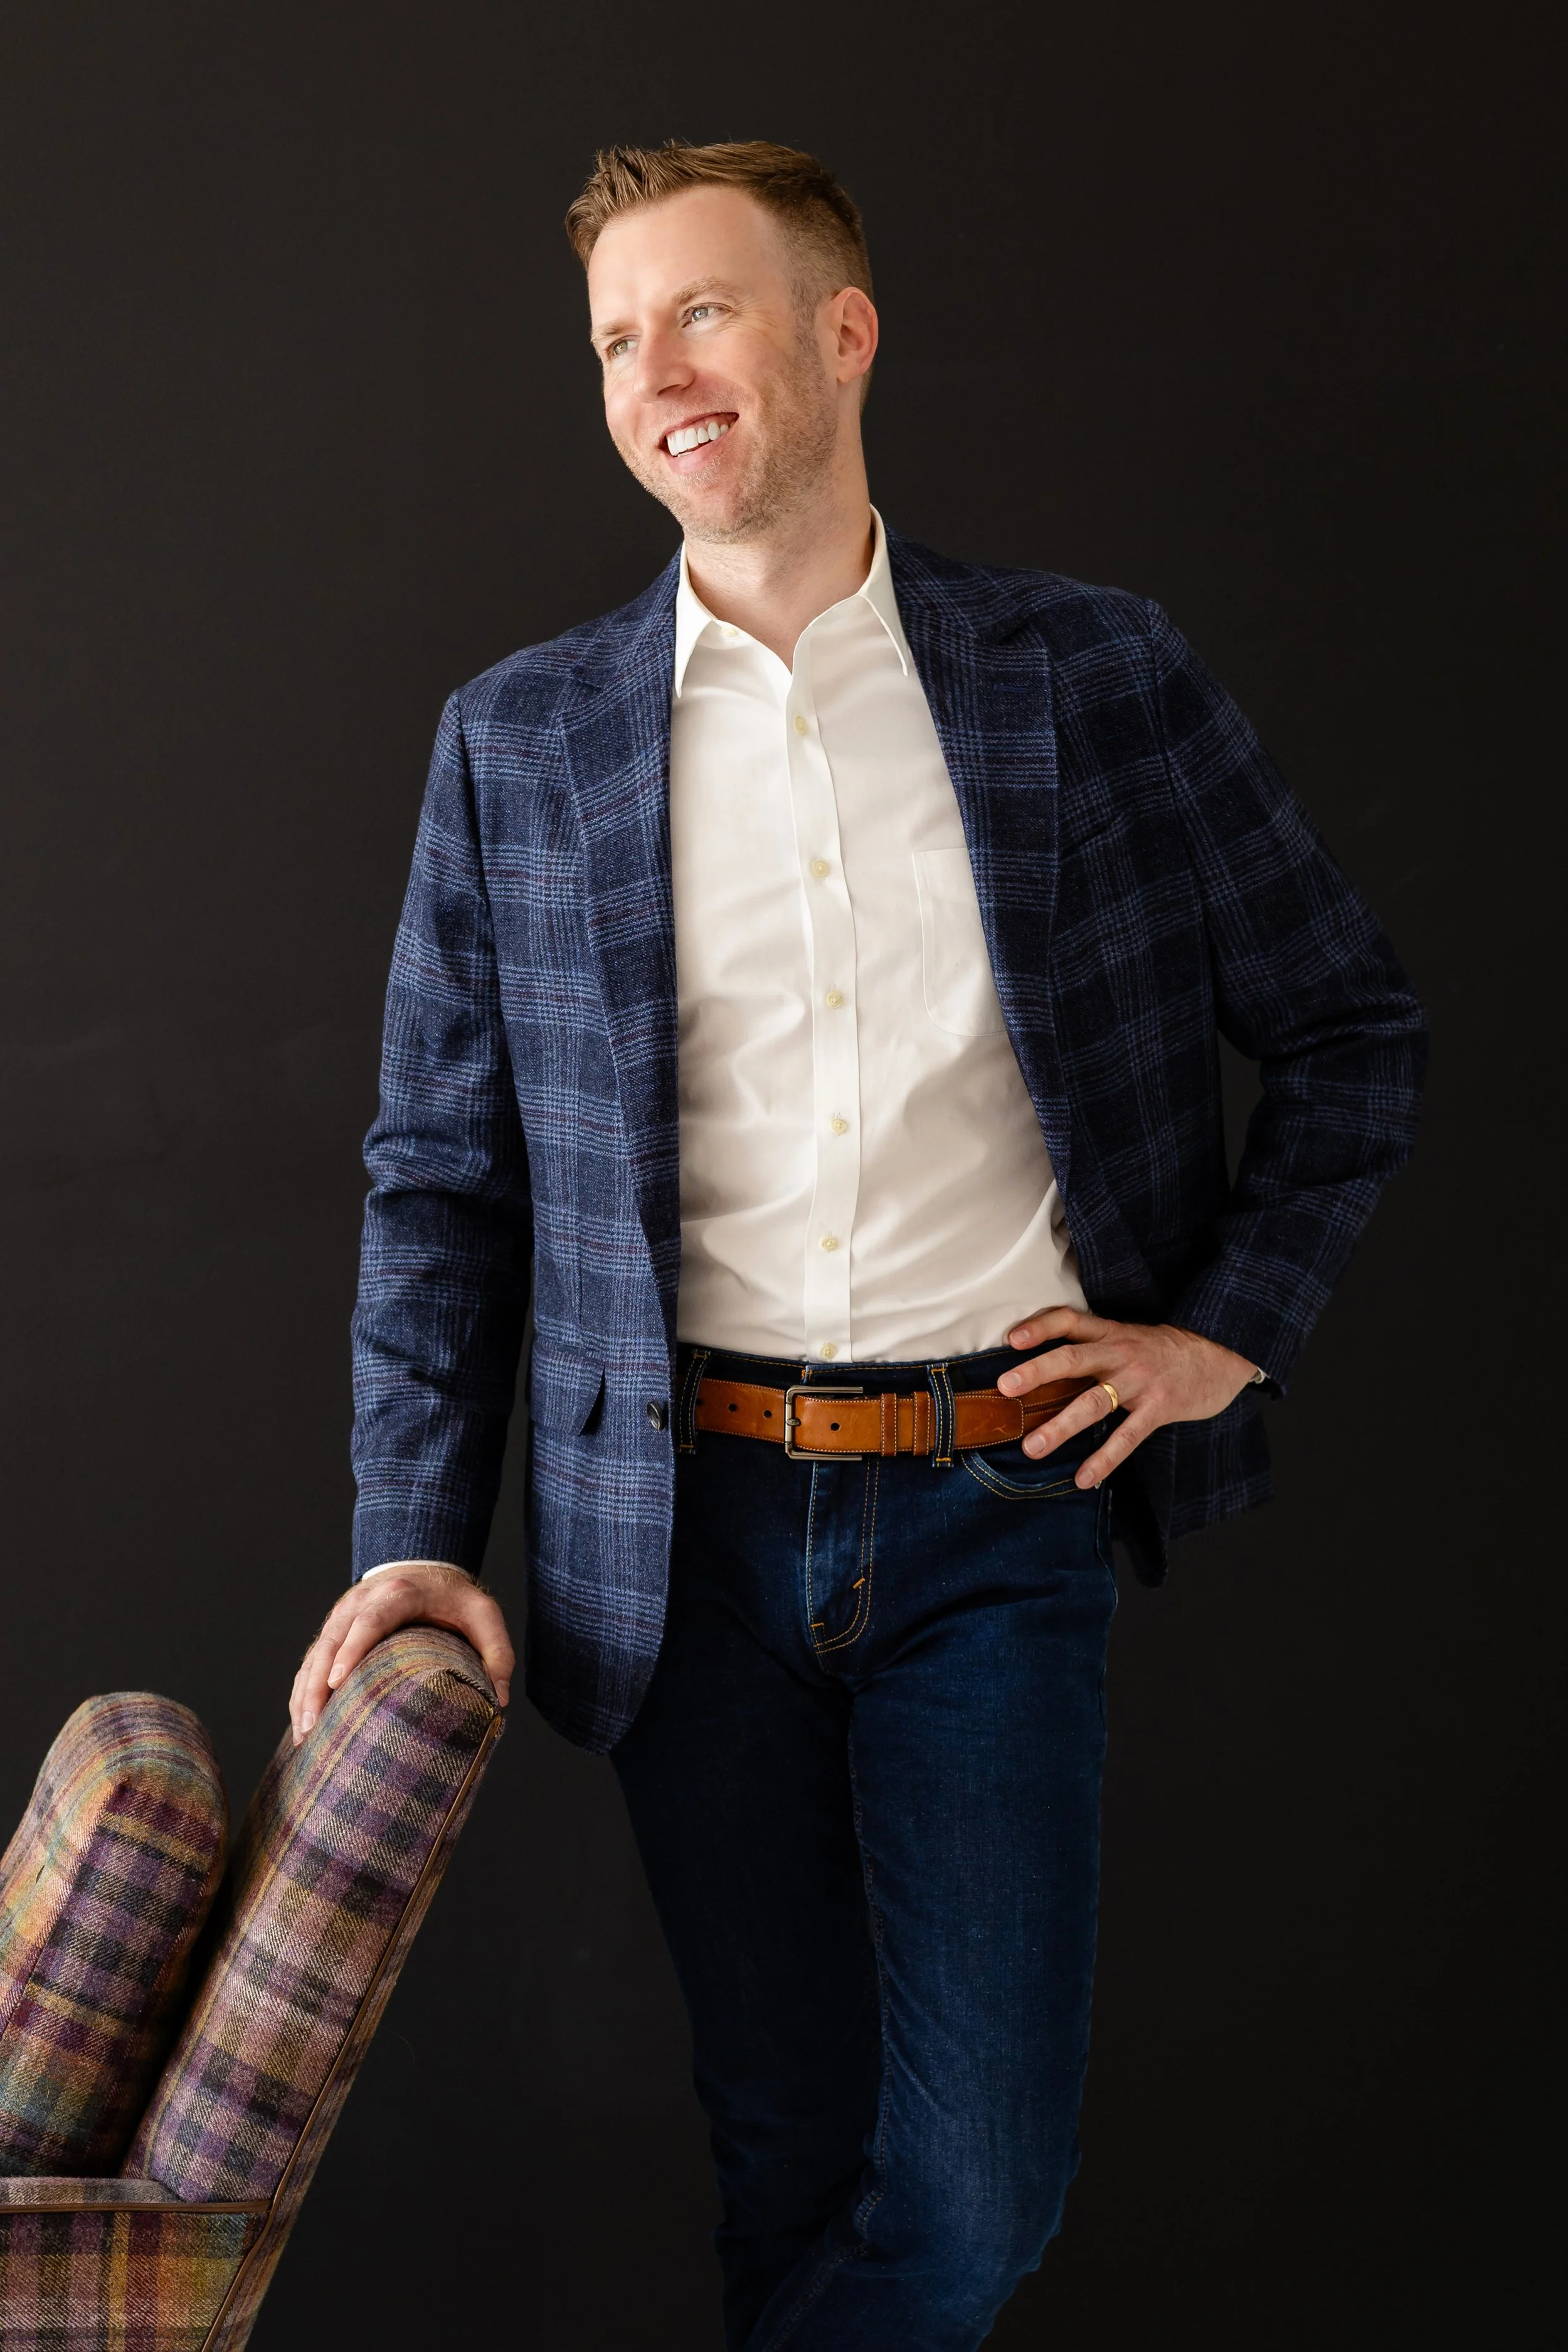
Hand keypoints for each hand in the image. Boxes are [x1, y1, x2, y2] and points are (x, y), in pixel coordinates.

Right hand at [289, 1563, 514, 1745]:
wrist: (424, 1566)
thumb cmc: (454, 1598)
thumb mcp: (484, 1615)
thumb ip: (497, 1653)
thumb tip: (499, 1701)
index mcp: (398, 1594)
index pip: (370, 1621)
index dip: (352, 1650)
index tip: (338, 1682)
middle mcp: (361, 1601)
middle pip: (332, 1642)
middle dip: (318, 1684)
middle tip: (313, 1725)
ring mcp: (341, 1615)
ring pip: (314, 1654)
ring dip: (305, 1692)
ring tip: (303, 1735)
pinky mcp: (333, 1631)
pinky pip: (310, 1661)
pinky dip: (302, 1690)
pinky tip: (301, 1723)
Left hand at [998, 1306, 1259, 1490]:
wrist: (1221, 1353)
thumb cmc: (1165, 1350)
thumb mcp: (1129, 1337)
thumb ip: (1094, 1346)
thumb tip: (1045, 1369)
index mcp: (1110, 1332)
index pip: (1069, 1320)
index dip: (1040, 1326)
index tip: (1011, 1338)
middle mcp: (1121, 1353)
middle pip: (1073, 1358)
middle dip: (1037, 1372)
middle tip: (1005, 1388)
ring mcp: (1140, 1381)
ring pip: (1094, 1402)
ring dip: (1061, 1426)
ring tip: (1032, 1447)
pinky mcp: (1160, 1408)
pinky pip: (1127, 1436)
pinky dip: (1104, 1459)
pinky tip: (1083, 1478)